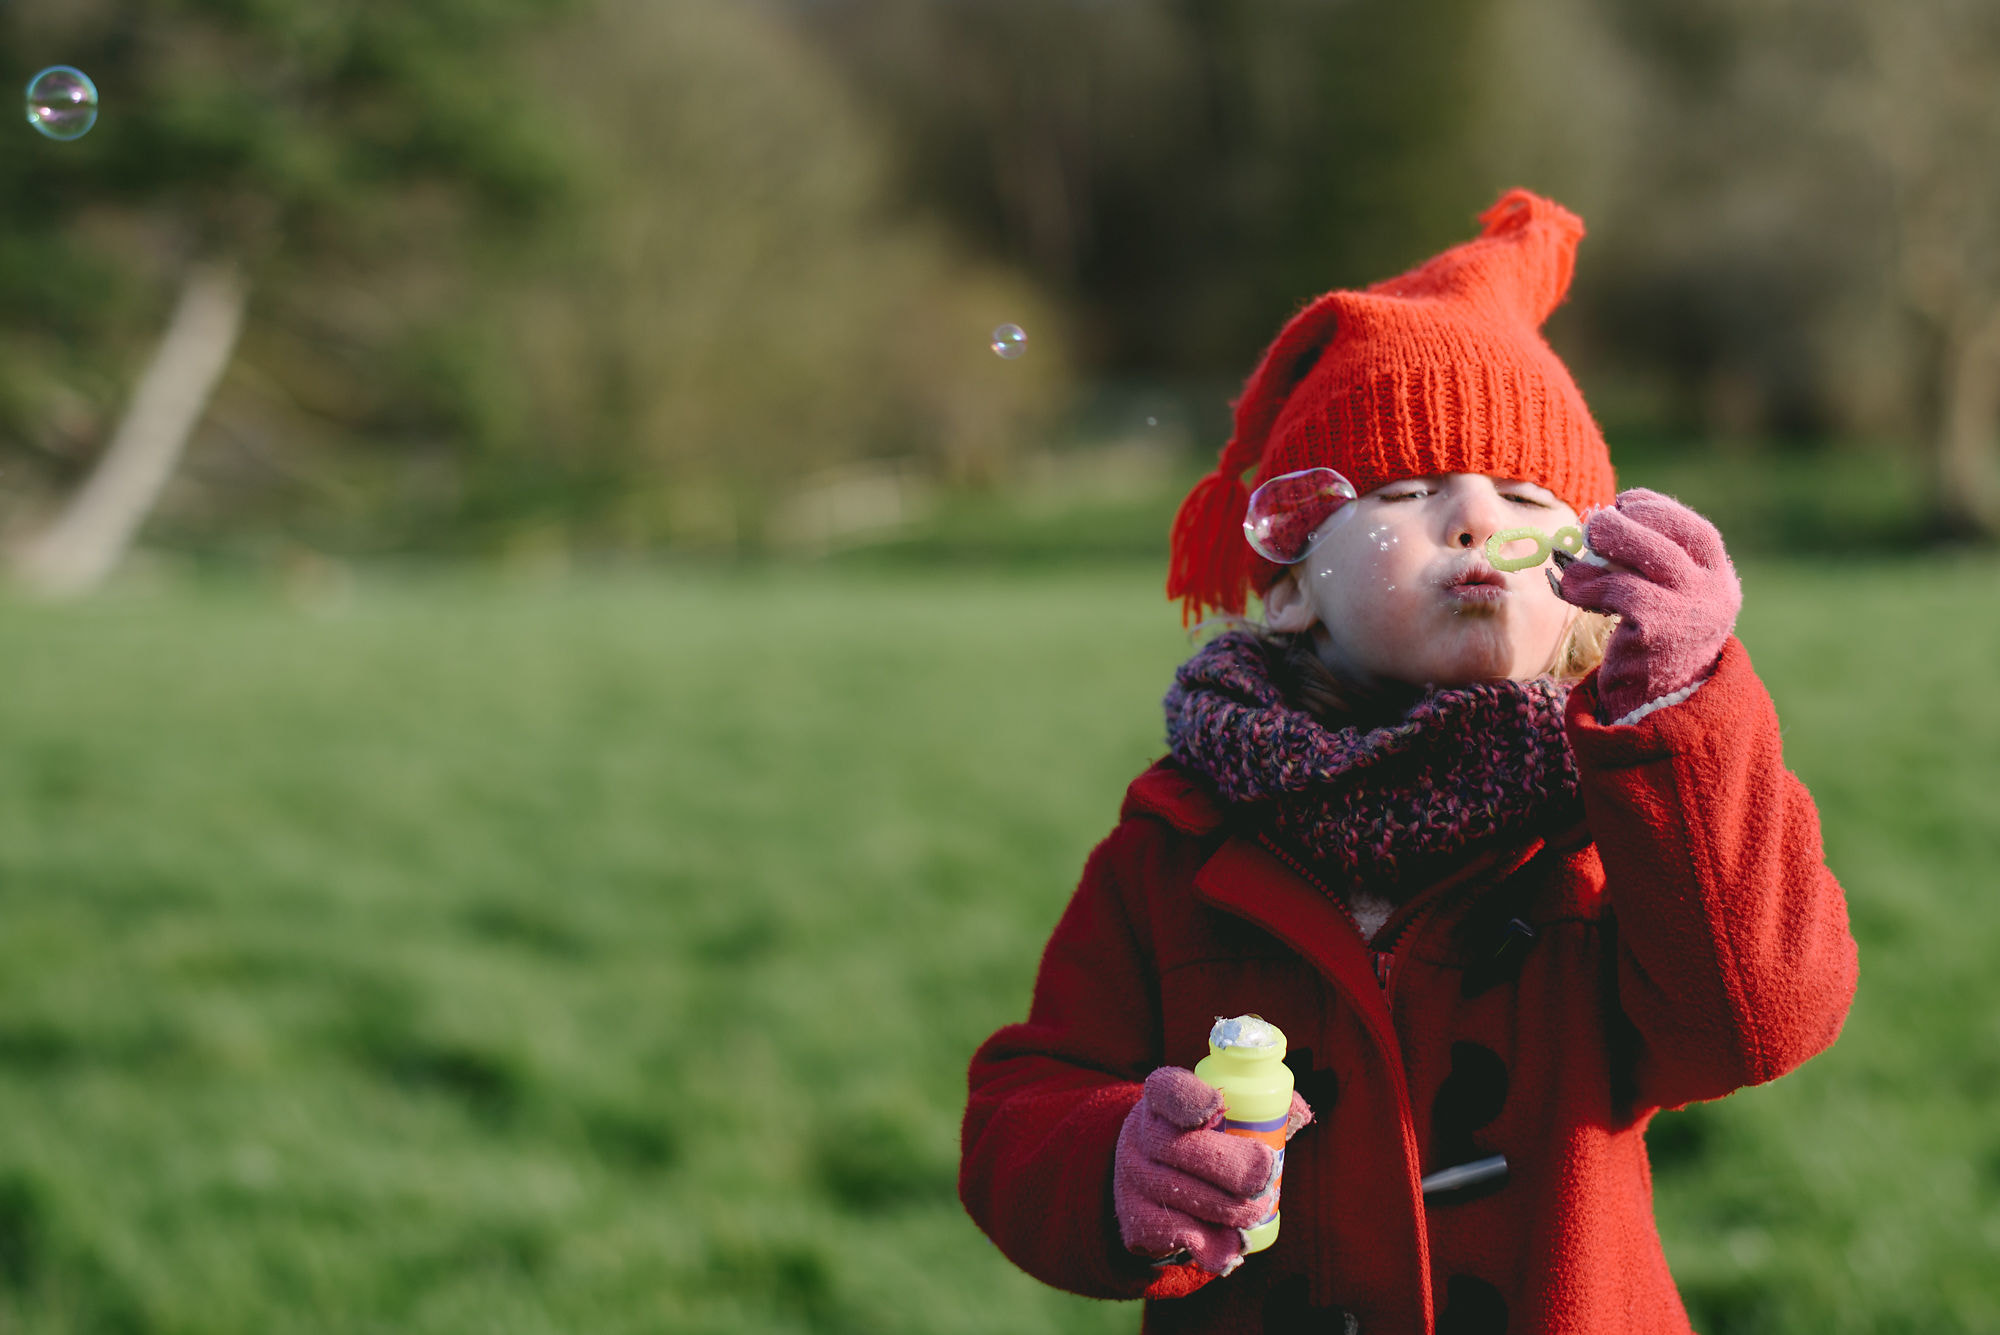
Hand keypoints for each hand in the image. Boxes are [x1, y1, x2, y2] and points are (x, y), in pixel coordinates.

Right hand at [1113, 1066, 1312, 1274]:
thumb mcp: (1224, 1114)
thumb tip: (1300, 1113)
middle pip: (1179, 1148)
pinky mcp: (1136, 1218)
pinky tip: (1232, 1242)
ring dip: (1228, 1209)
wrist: (1156, 1184)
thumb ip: (1264, 1108)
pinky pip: (1175, 1231)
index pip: (1167, 1090)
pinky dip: (1210, 1241)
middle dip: (1229, 1166)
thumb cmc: (1206, 1140)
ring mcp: (1132, 1177)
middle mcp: (1140, 1133)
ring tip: (1256, 1210)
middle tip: (1266, 1178)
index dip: (1190, 1098)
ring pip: (1181, 1194)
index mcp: (1162, 1097)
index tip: (1219, 1108)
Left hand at [1555, 488, 1741, 722]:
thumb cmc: (1651, 646)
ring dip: (1607, 543)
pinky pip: (1618, 589)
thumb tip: (1603, 521)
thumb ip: (1651, 565)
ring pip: (1649, 555)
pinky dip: (1588, 583)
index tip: (1625, 501)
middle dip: (1629, 522)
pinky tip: (1569, 587)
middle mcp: (1714, 593)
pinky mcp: (1658, 628)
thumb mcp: (1664, 601)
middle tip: (1596, 524)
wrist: (1654, 707)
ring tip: (1579, 548)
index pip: (1696, 531)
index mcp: (1719, 581)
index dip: (1658, 510)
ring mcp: (1690, 611)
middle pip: (1673, 536)